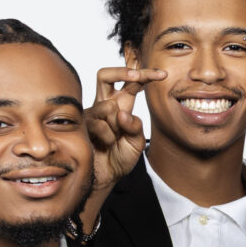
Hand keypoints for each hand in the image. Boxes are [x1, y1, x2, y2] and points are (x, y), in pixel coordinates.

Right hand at [84, 65, 164, 203]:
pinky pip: (99, 124)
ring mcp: (92, 113)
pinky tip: (106, 145)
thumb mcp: (137, 140)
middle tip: (138, 77)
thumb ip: (135, 126)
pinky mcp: (82, 124)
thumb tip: (122, 114)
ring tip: (115, 139)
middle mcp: (106, 104)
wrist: (106, 175)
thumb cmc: (121, 156)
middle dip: (122, 71)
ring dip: (116, 126)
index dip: (146, 75)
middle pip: (105, 75)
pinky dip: (108, 137)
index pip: (132, 82)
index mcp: (121, 104)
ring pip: (108, 106)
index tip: (163, 74)